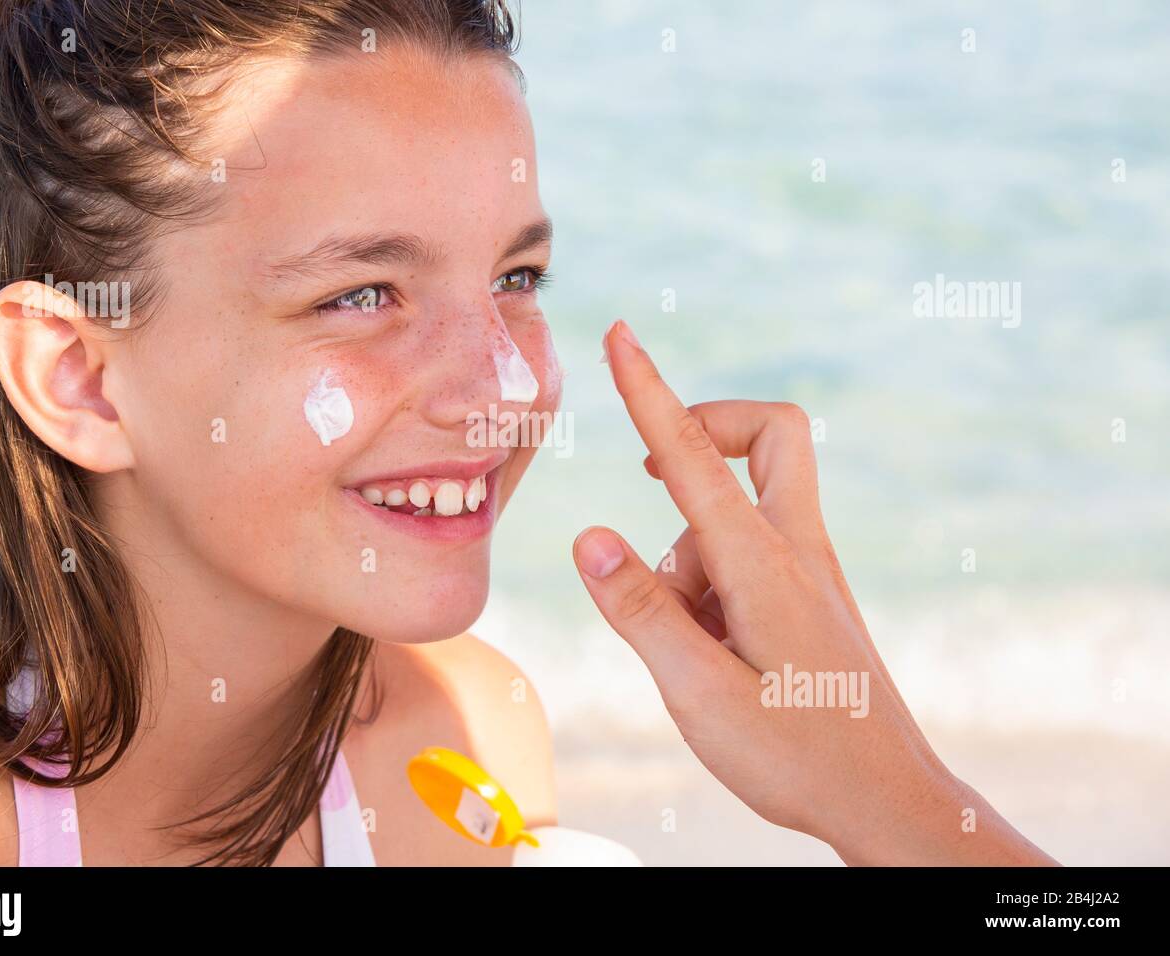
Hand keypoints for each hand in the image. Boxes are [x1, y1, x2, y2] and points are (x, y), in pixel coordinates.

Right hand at [573, 320, 1055, 865]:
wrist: (890, 803)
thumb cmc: (797, 756)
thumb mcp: (698, 693)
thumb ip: (639, 610)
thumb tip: (590, 532)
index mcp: (763, 566)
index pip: (691, 458)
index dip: (649, 391)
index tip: (620, 336)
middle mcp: (795, 551)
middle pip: (766, 436)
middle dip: (706, 429)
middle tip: (652, 477)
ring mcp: (810, 572)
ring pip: (738, 516)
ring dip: (688, 561)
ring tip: (691, 653)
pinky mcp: (811, 597)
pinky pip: (751, 555)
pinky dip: (713, 585)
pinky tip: (714, 657)